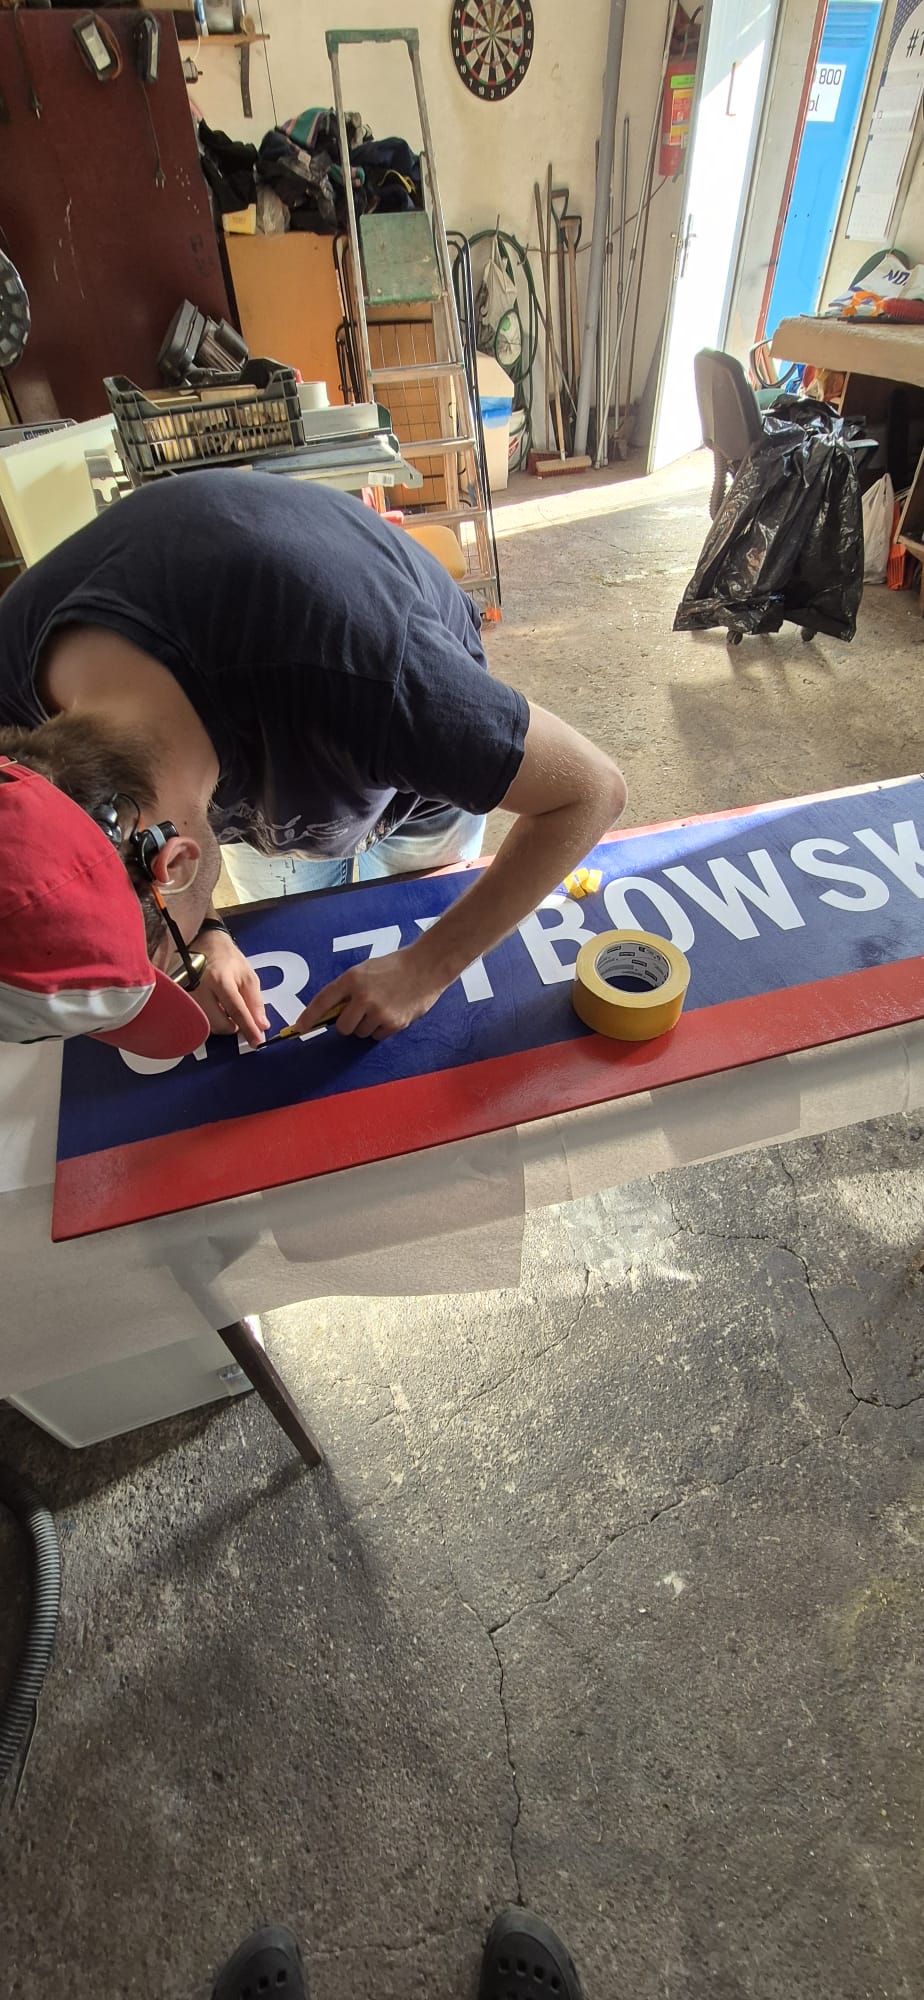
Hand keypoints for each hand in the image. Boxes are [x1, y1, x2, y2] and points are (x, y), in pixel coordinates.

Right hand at [195, 930, 269, 1047]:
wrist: (204, 944)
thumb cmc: (227, 959)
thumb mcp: (248, 976)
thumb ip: (255, 1002)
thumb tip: (261, 1025)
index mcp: (220, 980)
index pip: (236, 1011)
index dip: (248, 1028)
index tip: (257, 1042)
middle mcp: (200, 988)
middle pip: (219, 1023)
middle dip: (233, 1027)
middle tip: (239, 1018)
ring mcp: (187, 995)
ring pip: (207, 1025)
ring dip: (221, 1023)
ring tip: (225, 1008)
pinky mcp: (180, 999)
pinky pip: (197, 1019)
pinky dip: (209, 1019)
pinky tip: (214, 1008)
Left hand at [293, 943, 445, 1041]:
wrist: (427, 966)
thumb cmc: (395, 966)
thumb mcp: (365, 970)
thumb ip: (348, 989)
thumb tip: (331, 1012)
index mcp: (352, 979)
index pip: (323, 1001)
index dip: (309, 1017)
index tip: (298, 1029)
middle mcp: (363, 996)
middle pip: (342, 1027)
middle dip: (348, 1023)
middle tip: (361, 1012)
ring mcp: (379, 1012)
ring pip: (360, 1033)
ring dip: (367, 1026)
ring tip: (382, 1007)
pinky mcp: (394, 1023)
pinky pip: (377, 1036)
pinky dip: (382, 1029)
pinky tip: (393, 1013)